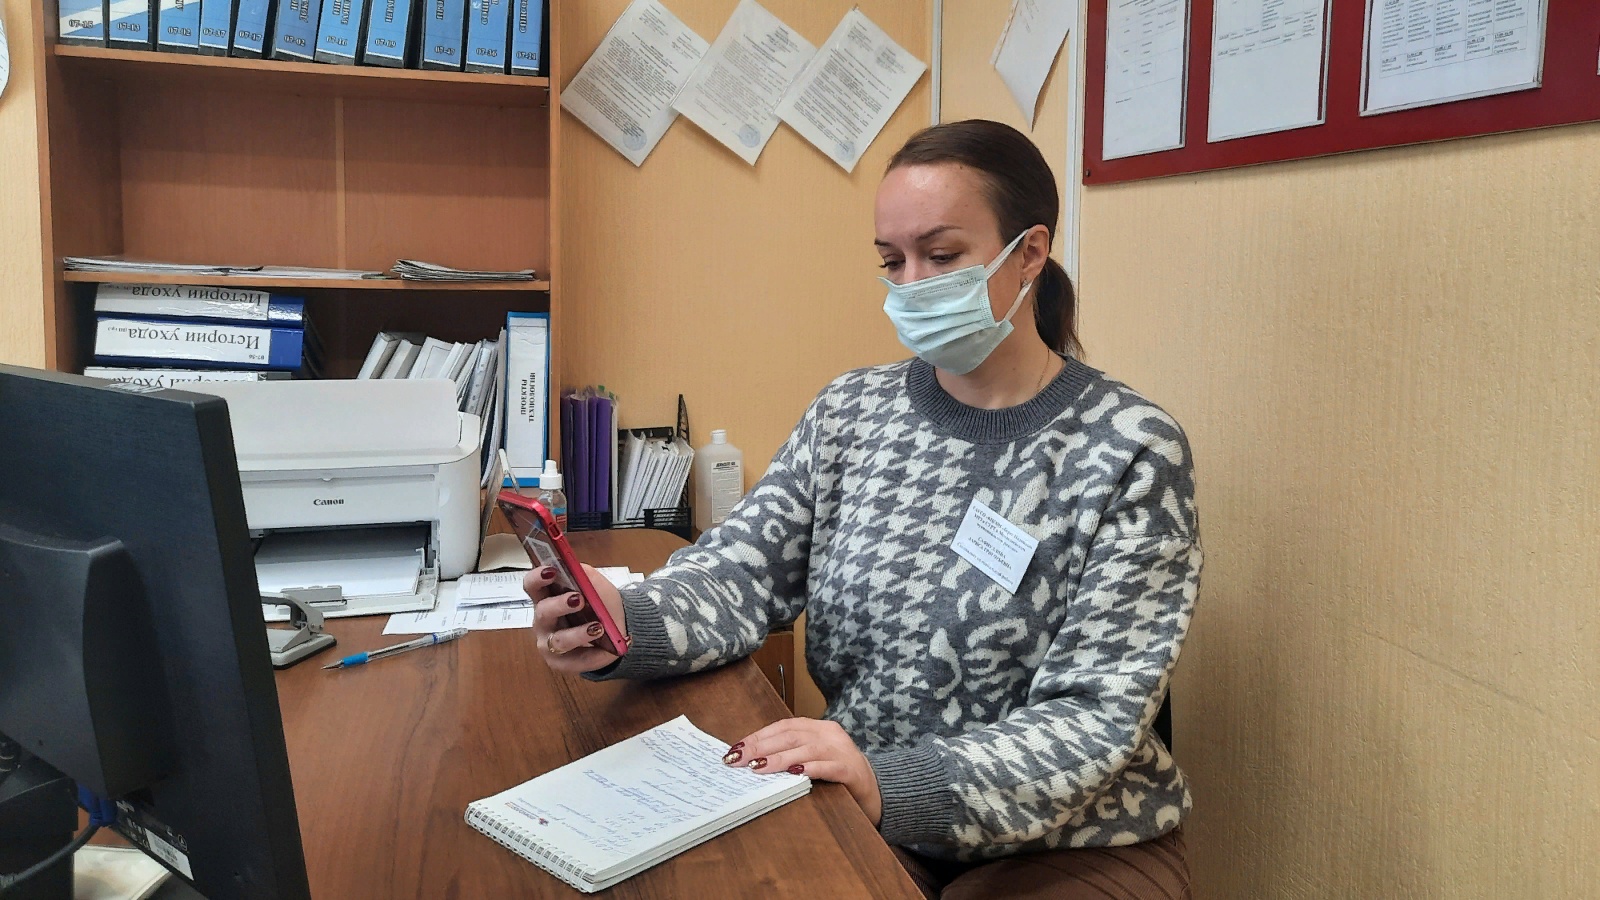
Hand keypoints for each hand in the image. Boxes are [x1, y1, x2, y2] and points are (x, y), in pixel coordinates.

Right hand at [524, 564, 628, 674]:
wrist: (618, 627)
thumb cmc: (598, 603)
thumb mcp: (594, 583)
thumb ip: (584, 575)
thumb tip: (575, 568)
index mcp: (546, 597)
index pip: (532, 585)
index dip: (537, 578)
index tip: (551, 571)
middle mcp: (543, 621)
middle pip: (543, 612)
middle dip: (559, 605)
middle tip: (578, 599)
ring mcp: (549, 643)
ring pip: (559, 641)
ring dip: (578, 634)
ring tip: (598, 627)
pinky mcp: (562, 663)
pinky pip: (576, 661)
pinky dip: (594, 655)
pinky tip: (607, 649)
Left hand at [722, 718, 880, 825]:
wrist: (877, 788)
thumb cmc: (839, 773)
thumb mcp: (815, 757)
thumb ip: (792, 754)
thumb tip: (753, 760)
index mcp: (819, 728)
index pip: (784, 726)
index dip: (759, 736)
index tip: (737, 748)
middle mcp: (830, 734)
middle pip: (791, 735)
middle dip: (762, 747)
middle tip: (739, 758)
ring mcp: (842, 751)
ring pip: (806, 749)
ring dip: (779, 758)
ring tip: (758, 768)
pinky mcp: (850, 770)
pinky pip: (828, 767)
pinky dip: (809, 769)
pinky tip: (794, 774)